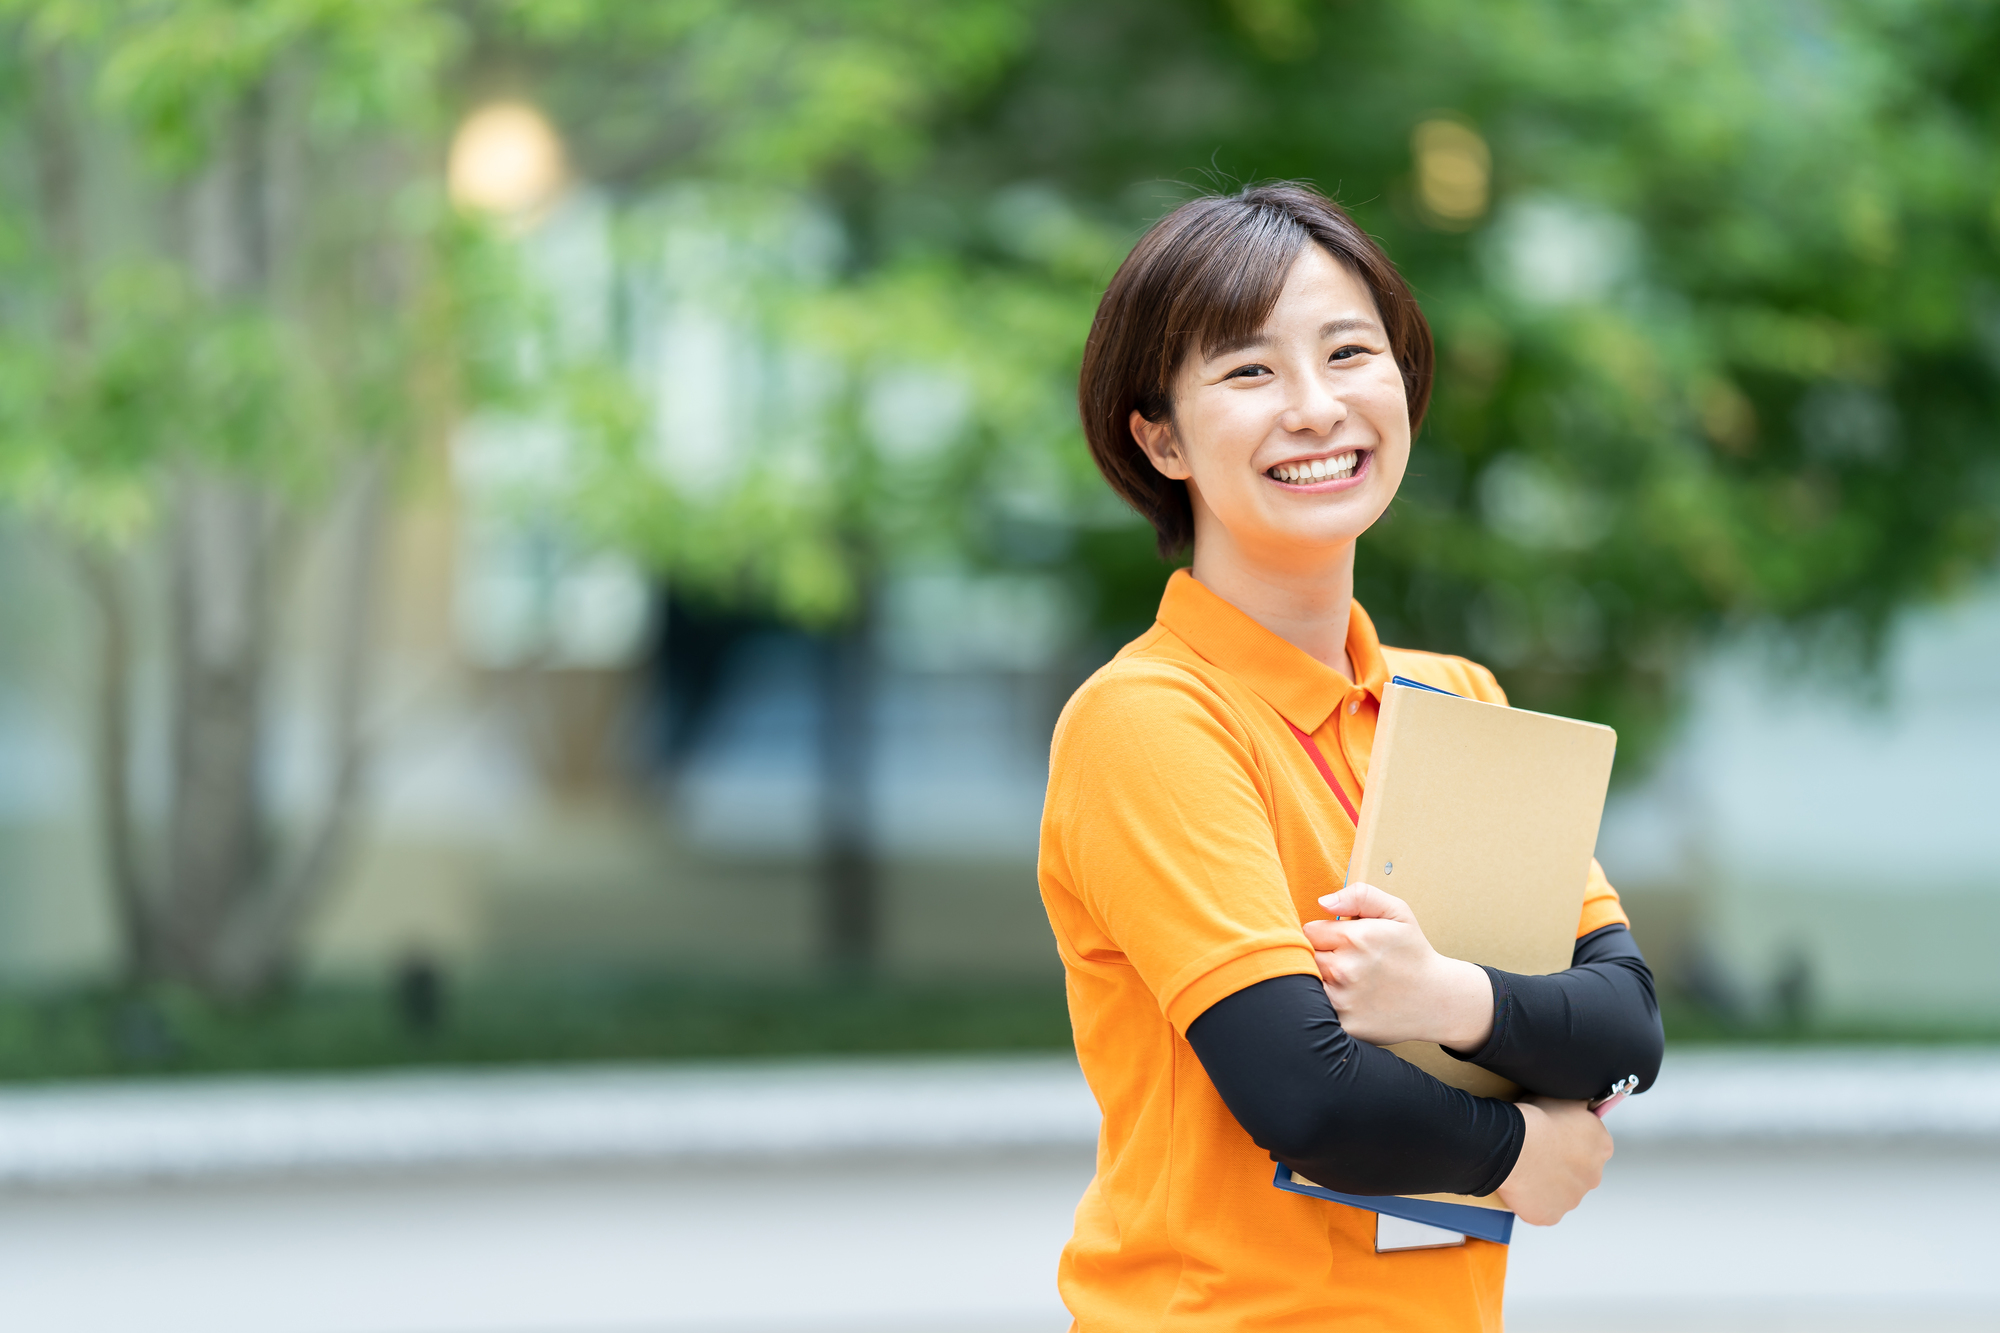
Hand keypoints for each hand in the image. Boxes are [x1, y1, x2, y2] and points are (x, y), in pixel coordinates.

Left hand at [1303, 884, 1492, 1048]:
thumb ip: (1360, 896)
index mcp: (1354, 938)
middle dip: (1318, 957)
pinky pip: (1317, 1011)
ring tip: (1345, 981)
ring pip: (1307, 984)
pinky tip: (1347, 1002)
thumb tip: (1323, 902)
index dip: (1322, 935)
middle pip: (1303, 958)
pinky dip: (1324, 1007)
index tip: (1338, 942)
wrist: (1438, 1000)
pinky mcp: (1344, 1025)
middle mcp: (1345, 970)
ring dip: (1318, 981)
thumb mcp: (1397, 912)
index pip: (1309, 931)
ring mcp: (1343, 1000)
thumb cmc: (1413, 953)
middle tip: (1342, 962)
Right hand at [1497, 1096, 1611, 1224]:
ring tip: (1525, 1167)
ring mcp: (1572, 1199)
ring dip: (1547, 1183)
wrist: (1513, 1145)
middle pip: (1578, 1172)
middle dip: (1561, 1165)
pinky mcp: (1550, 1215)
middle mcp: (1593, 1176)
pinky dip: (1532, 1200)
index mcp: (1602, 1147)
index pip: (1593, 1146)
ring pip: (1560, 1192)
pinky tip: (1521, 1185)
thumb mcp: (1567, 1099)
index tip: (1556, 1136)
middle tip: (1538, 1152)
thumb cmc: (1536, 1119)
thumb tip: (1585, 1106)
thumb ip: (1582, 1108)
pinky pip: (1542, 1208)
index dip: (1573, 1141)